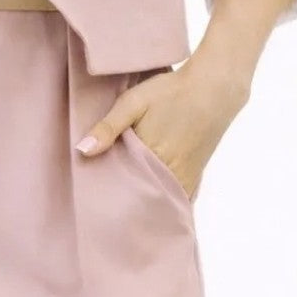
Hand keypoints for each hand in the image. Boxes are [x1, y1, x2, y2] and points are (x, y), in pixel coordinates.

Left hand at [75, 59, 249, 198]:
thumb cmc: (170, 92)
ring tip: (126, 209)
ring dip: (146, 203)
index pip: (123, 188)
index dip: (108, 195)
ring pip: (162, 199)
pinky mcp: (196, 172)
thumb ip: (108, 127)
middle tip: (105, 209)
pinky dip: (166, 200)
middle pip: (143, 198)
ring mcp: (187, 175)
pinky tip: (155, 203)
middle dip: (126, 204)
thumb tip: (82, 151)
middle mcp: (171, 173)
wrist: (214, 87)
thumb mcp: (133, 102)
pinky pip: (179, 195)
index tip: (93, 202)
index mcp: (150, 158)